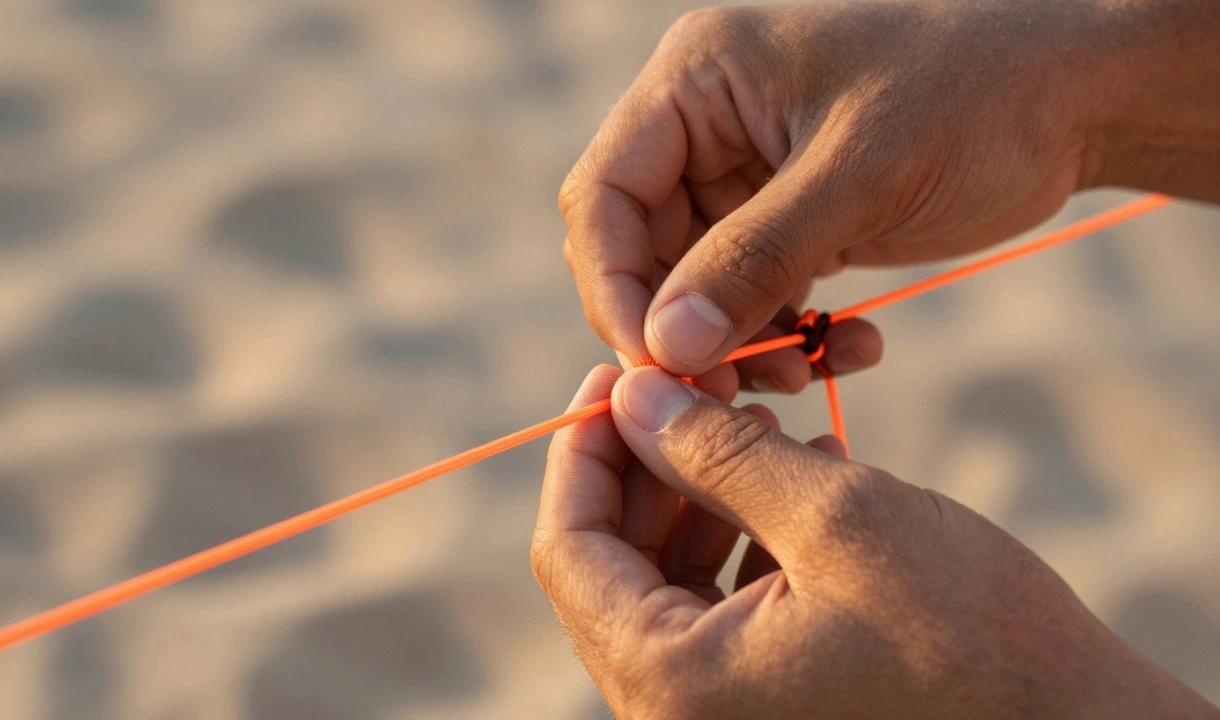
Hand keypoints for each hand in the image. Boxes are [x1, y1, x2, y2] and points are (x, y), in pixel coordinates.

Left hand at [532, 366, 1218, 718]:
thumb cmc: (973, 636)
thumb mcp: (838, 517)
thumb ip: (717, 452)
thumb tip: (630, 394)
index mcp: (671, 684)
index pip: (568, 550)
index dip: (585, 449)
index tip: (619, 374)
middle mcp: (675, 714)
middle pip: (612, 564)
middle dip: (650, 463)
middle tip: (694, 384)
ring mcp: (720, 714)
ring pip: (667, 579)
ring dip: (702, 494)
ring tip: (759, 428)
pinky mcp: (766, 706)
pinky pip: (719, 608)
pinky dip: (743, 538)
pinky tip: (799, 481)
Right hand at [560, 0, 1219, 378]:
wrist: (1075, 95)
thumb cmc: (975, 98)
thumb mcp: (860, 175)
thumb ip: (755, 260)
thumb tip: (664, 351)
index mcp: (697, 78)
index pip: (603, 194)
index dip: (613, 285)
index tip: (655, 364)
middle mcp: (704, 123)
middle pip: (637, 248)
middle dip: (678, 326)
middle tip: (725, 392)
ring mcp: (742, 173)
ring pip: (691, 284)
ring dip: (734, 342)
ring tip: (800, 375)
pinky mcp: (785, 217)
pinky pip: (751, 293)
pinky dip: (782, 333)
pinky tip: (845, 348)